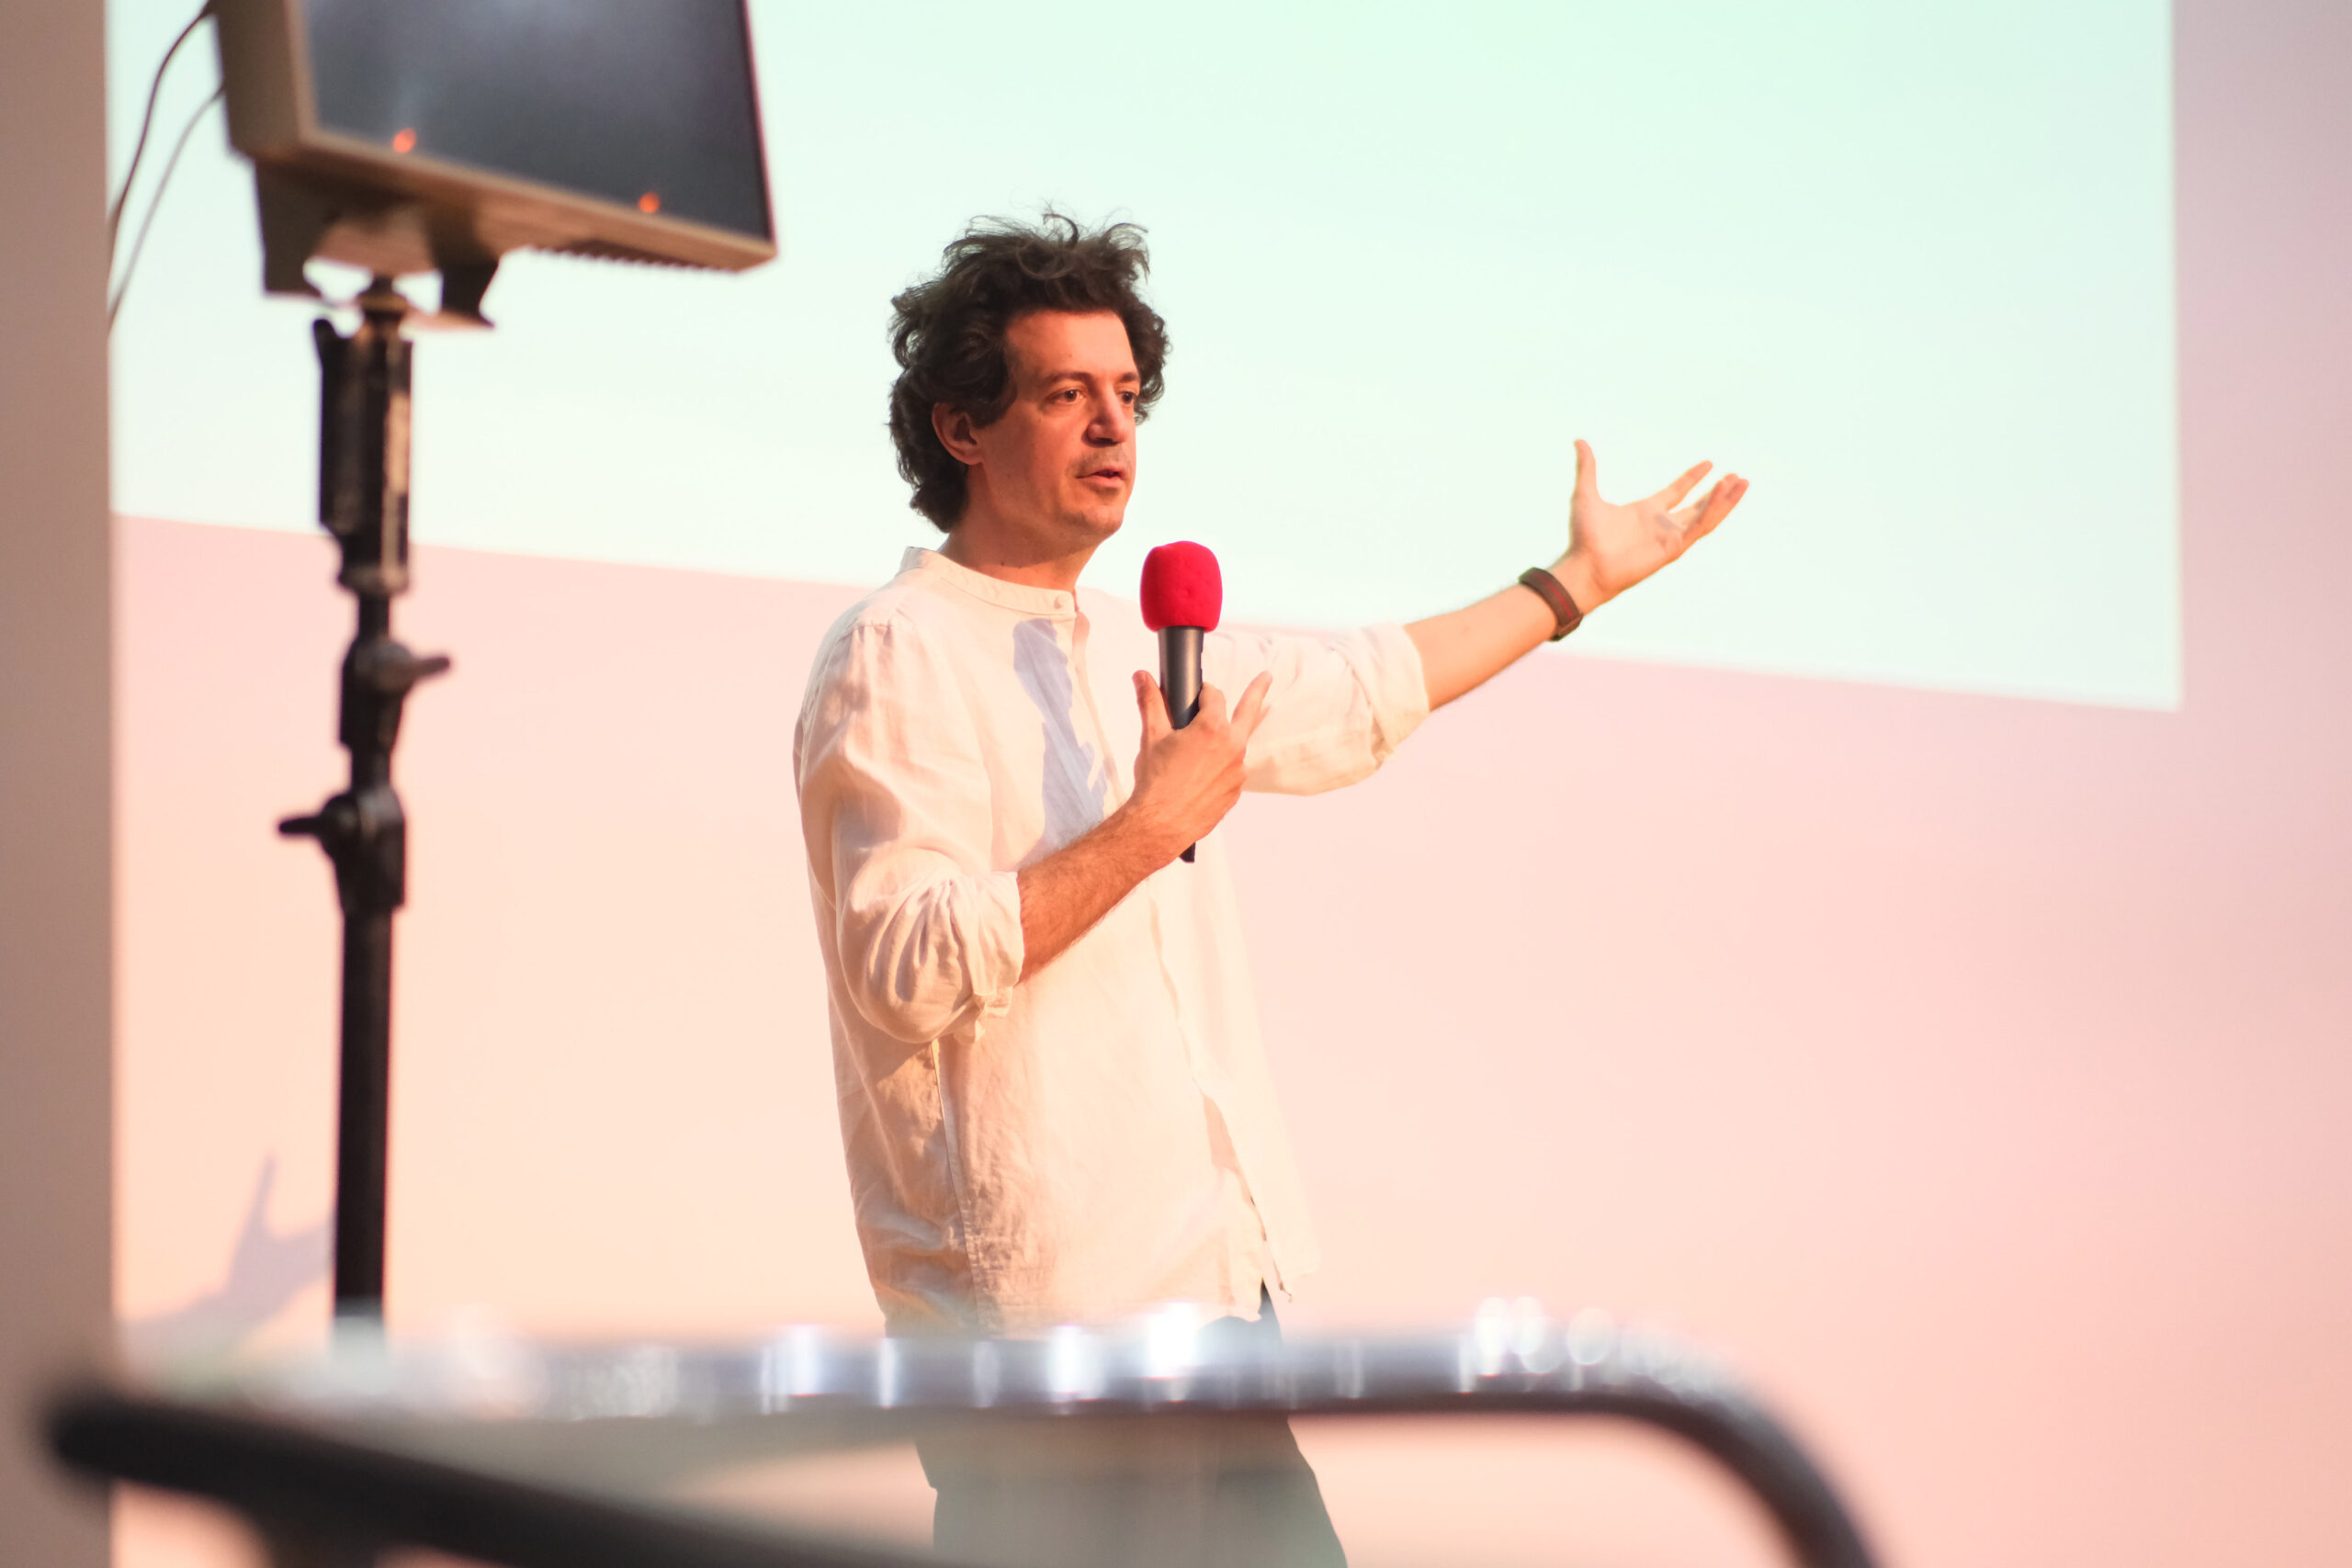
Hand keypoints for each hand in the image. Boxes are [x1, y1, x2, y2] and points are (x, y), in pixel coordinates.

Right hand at [1120, 670, 1273, 863]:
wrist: (1160, 824)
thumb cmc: (1156, 781)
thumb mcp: (1151, 736)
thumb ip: (1150, 702)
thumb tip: (1142, 676)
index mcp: (1213, 728)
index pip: (1215, 696)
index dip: (1203, 692)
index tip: (1197, 694)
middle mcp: (1232, 747)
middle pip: (1248, 711)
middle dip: (1258, 691)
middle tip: (1266, 677)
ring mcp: (1237, 772)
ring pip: (1236, 745)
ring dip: (1227, 738)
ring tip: (1212, 742)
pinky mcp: (1235, 792)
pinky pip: (1231, 772)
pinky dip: (1221, 767)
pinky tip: (1201, 775)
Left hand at [1555, 439, 1748, 611]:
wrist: (1584, 566)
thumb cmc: (1584, 537)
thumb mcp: (1585, 494)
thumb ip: (1587, 467)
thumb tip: (1579, 441)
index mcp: (1646, 512)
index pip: (1677, 492)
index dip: (1693, 478)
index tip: (1710, 463)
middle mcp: (1661, 525)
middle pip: (1698, 506)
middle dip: (1719, 492)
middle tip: (1737, 477)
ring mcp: (1669, 538)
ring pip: (1706, 516)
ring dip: (1725, 500)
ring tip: (1742, 482)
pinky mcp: (1673, 549)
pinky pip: (1699, 527)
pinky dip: (1713, 510)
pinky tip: (1723, 492)